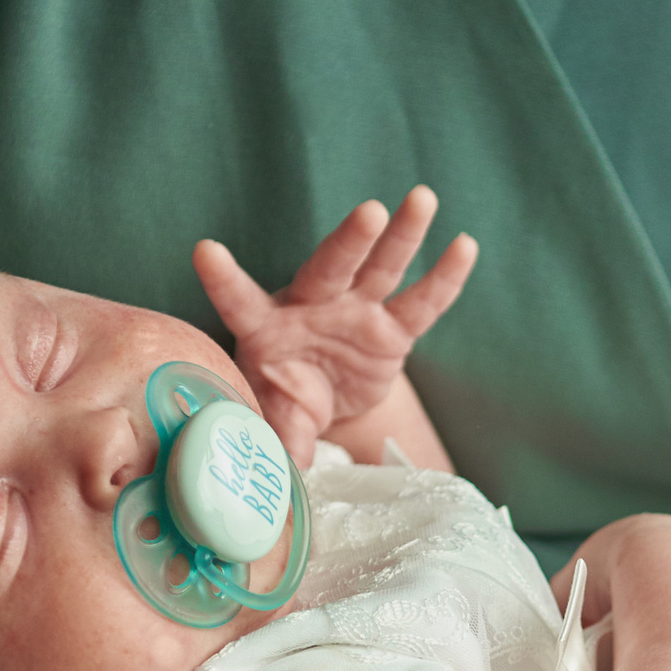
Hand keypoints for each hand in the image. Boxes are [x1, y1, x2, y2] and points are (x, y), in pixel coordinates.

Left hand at [193, 185, 477, 460]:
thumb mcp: (274, 419)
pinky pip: (421, 304)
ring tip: (422, 199)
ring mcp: (355, 311)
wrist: (321, 396)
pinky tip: (464, 246)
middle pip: (330, 267)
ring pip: (380, 268)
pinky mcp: (391, 330)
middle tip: (370, 213)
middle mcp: (312, 306)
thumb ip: (278, 437)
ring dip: (402, 234)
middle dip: (350, 241)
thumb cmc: (285, 397)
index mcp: (265, 328)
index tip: (205, 251)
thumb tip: (283, 472)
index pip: (239, 300)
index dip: (223, 279)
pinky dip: (443, 278)